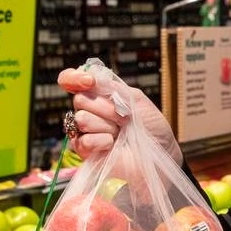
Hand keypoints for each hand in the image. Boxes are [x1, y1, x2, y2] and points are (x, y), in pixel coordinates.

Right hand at [58, 67, 181, 165]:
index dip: (73, 78)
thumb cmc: (151, 126)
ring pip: (81, 119)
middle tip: (124, 118)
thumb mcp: (136, 98)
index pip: (71, 80)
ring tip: (120, 133)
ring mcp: (85, 131)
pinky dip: (102, 141)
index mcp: (98, 95)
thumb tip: (90, 78)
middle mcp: (88, 111)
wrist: (159, 151)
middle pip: (80, 100)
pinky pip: (84, 140)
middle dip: (106, 107)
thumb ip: (112, 87)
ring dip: (106, 125)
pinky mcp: (85, 151)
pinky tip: (112, 145)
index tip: (88, 81)